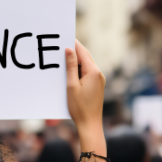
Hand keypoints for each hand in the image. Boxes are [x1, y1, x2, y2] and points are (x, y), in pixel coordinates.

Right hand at [65, 40, 105, 154]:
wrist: (90, 124)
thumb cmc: (79, 107)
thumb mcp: (71, 85)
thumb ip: (71, 66)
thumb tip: (69, 50)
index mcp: (93, 72)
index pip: (83, 52)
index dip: (74, 44)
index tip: (65, 37)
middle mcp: (99, 74)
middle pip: (86, 57)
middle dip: (74, 51)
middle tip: (62, 44)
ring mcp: (99, 80)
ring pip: (87, 64)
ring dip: (76, 60)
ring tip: (63, 57)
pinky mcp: (97, 85)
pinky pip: (88, 72)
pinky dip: (79, 69)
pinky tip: (70, 71)